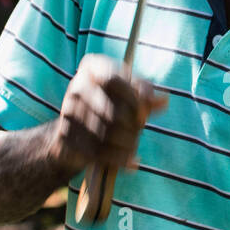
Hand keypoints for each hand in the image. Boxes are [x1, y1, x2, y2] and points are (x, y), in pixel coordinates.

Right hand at [51, 54, 167, 178]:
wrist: (72, 137)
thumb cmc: (108, 108)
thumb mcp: (127, 96)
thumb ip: (146, 96)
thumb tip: (164, 100)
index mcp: (92, 68)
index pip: (114, 79)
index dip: (133, 97)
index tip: (144, 112)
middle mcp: (76, 87)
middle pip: (114, 111)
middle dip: (133, 125)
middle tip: (139, 130)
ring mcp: (68, 113)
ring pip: (108, 134)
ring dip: (129, 143)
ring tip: (133, 145)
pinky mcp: (66, 138)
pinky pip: (99, 152)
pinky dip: (120, 159)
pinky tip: (129, 161)